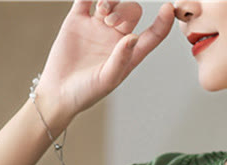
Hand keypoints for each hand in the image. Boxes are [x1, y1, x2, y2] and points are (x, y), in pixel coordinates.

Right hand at [34, 1, 176, 122]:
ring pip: (112, 1)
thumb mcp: (107, 79)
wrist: (58, 92)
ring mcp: (97, 26)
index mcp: (129, 53)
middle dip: (124, 11)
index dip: (163, 22)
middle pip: (131, 12)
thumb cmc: (86, 92)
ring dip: (110, 1)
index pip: (152, 35)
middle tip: (110, 22)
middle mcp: (116, 37)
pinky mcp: (77, 19)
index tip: (168, 8)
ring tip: (102, 12)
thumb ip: (121, 59)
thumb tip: (133, 37)